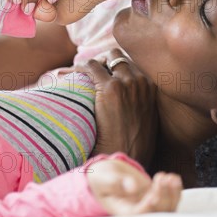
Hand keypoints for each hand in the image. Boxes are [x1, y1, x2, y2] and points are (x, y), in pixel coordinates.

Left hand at [76, 49, 158, 171]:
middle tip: (85, 75)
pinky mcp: (111, 88)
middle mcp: (141, 81)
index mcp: (151, 88)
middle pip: (117, 57)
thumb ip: (135, 104)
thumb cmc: (132, 147)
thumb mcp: (142, 120)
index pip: (129, 64)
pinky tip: (65, 76)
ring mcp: (127, 83)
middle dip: (101, 63)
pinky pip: (90, 67)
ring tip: (71, 74)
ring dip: (87, 66)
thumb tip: (120, 102)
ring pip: (103, 59)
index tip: (99, 74)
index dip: (112, 67)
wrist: (128, 159)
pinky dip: (76, 69)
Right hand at [88, 158, 182, 214]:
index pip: (138, 214)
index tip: (152, 193)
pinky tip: (174, 177)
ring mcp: (148, 204)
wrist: (107, 176)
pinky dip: (175, 190)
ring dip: (171, 194)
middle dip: (162, 196)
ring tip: (169, 177)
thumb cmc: (102, 178)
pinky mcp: (156, 197)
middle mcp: (138, 211)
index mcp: (122, 211)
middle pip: (155, 213)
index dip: (147, 206)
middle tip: (160, 177)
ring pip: (166, 208)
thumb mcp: (104, 177)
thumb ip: (116, 181)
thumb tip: (133, 186)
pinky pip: (170, 199)